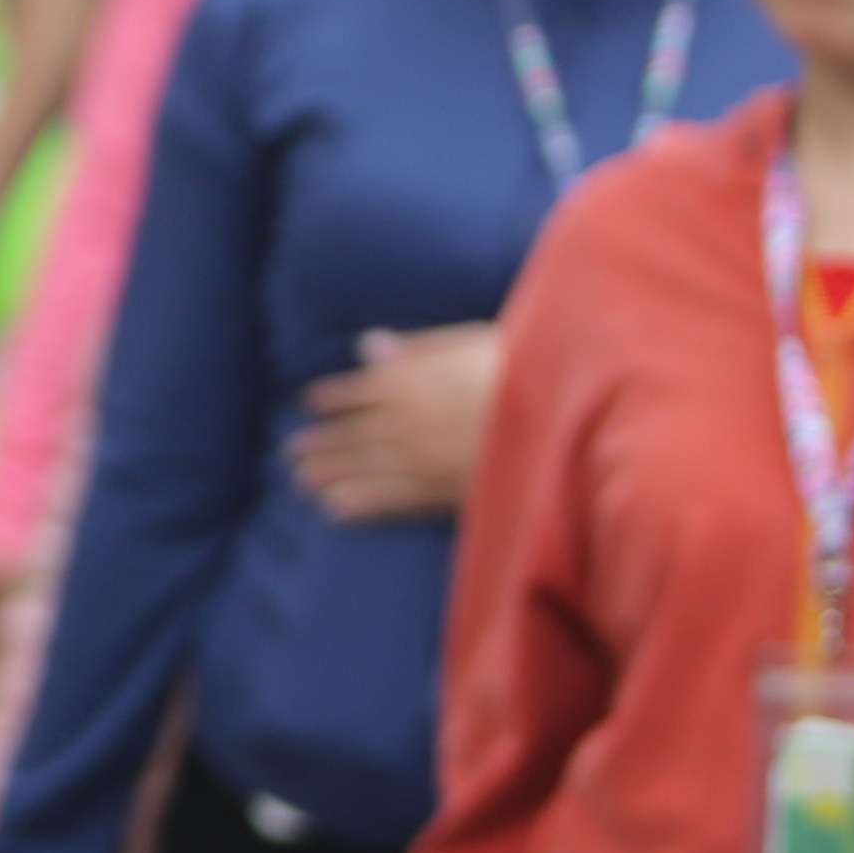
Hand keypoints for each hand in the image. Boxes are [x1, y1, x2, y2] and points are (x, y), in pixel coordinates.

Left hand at [289, 323, 501, 523]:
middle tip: (293, 452)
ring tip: (301, 481)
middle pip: (354, 434)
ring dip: (330, 474)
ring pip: (364, 467)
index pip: (360, 391)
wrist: (560, 415)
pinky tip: (335, 510)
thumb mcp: (469, 342)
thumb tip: (367, 345)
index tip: (309, 404)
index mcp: (413, 381)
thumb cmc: (522, 369)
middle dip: (323, 443)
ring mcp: (421, 459)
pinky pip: (392, 499)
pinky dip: (361, 504)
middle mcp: (407, 421)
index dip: (333, 398)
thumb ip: (415, 349)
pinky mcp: (441, 490)